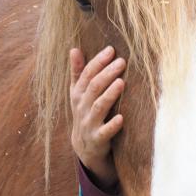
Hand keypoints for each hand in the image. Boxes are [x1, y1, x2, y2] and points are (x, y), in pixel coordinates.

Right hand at [69, 46, 125, 186]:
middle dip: (107, 74)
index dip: (98, 62)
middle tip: (122, 62)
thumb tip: (74, 48)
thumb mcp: (78, 94)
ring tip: (122, 82)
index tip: (111, 50)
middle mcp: (81, 107)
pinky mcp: (98, 139)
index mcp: (78, 94)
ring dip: (109, 95)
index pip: (86, 75)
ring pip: (98, 107)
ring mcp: (89, 124)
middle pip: (93, 88)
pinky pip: (105, 132)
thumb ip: (78, 72)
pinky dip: (112, 125)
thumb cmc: (85, 113)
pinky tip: (122, 118)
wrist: (85, 147)